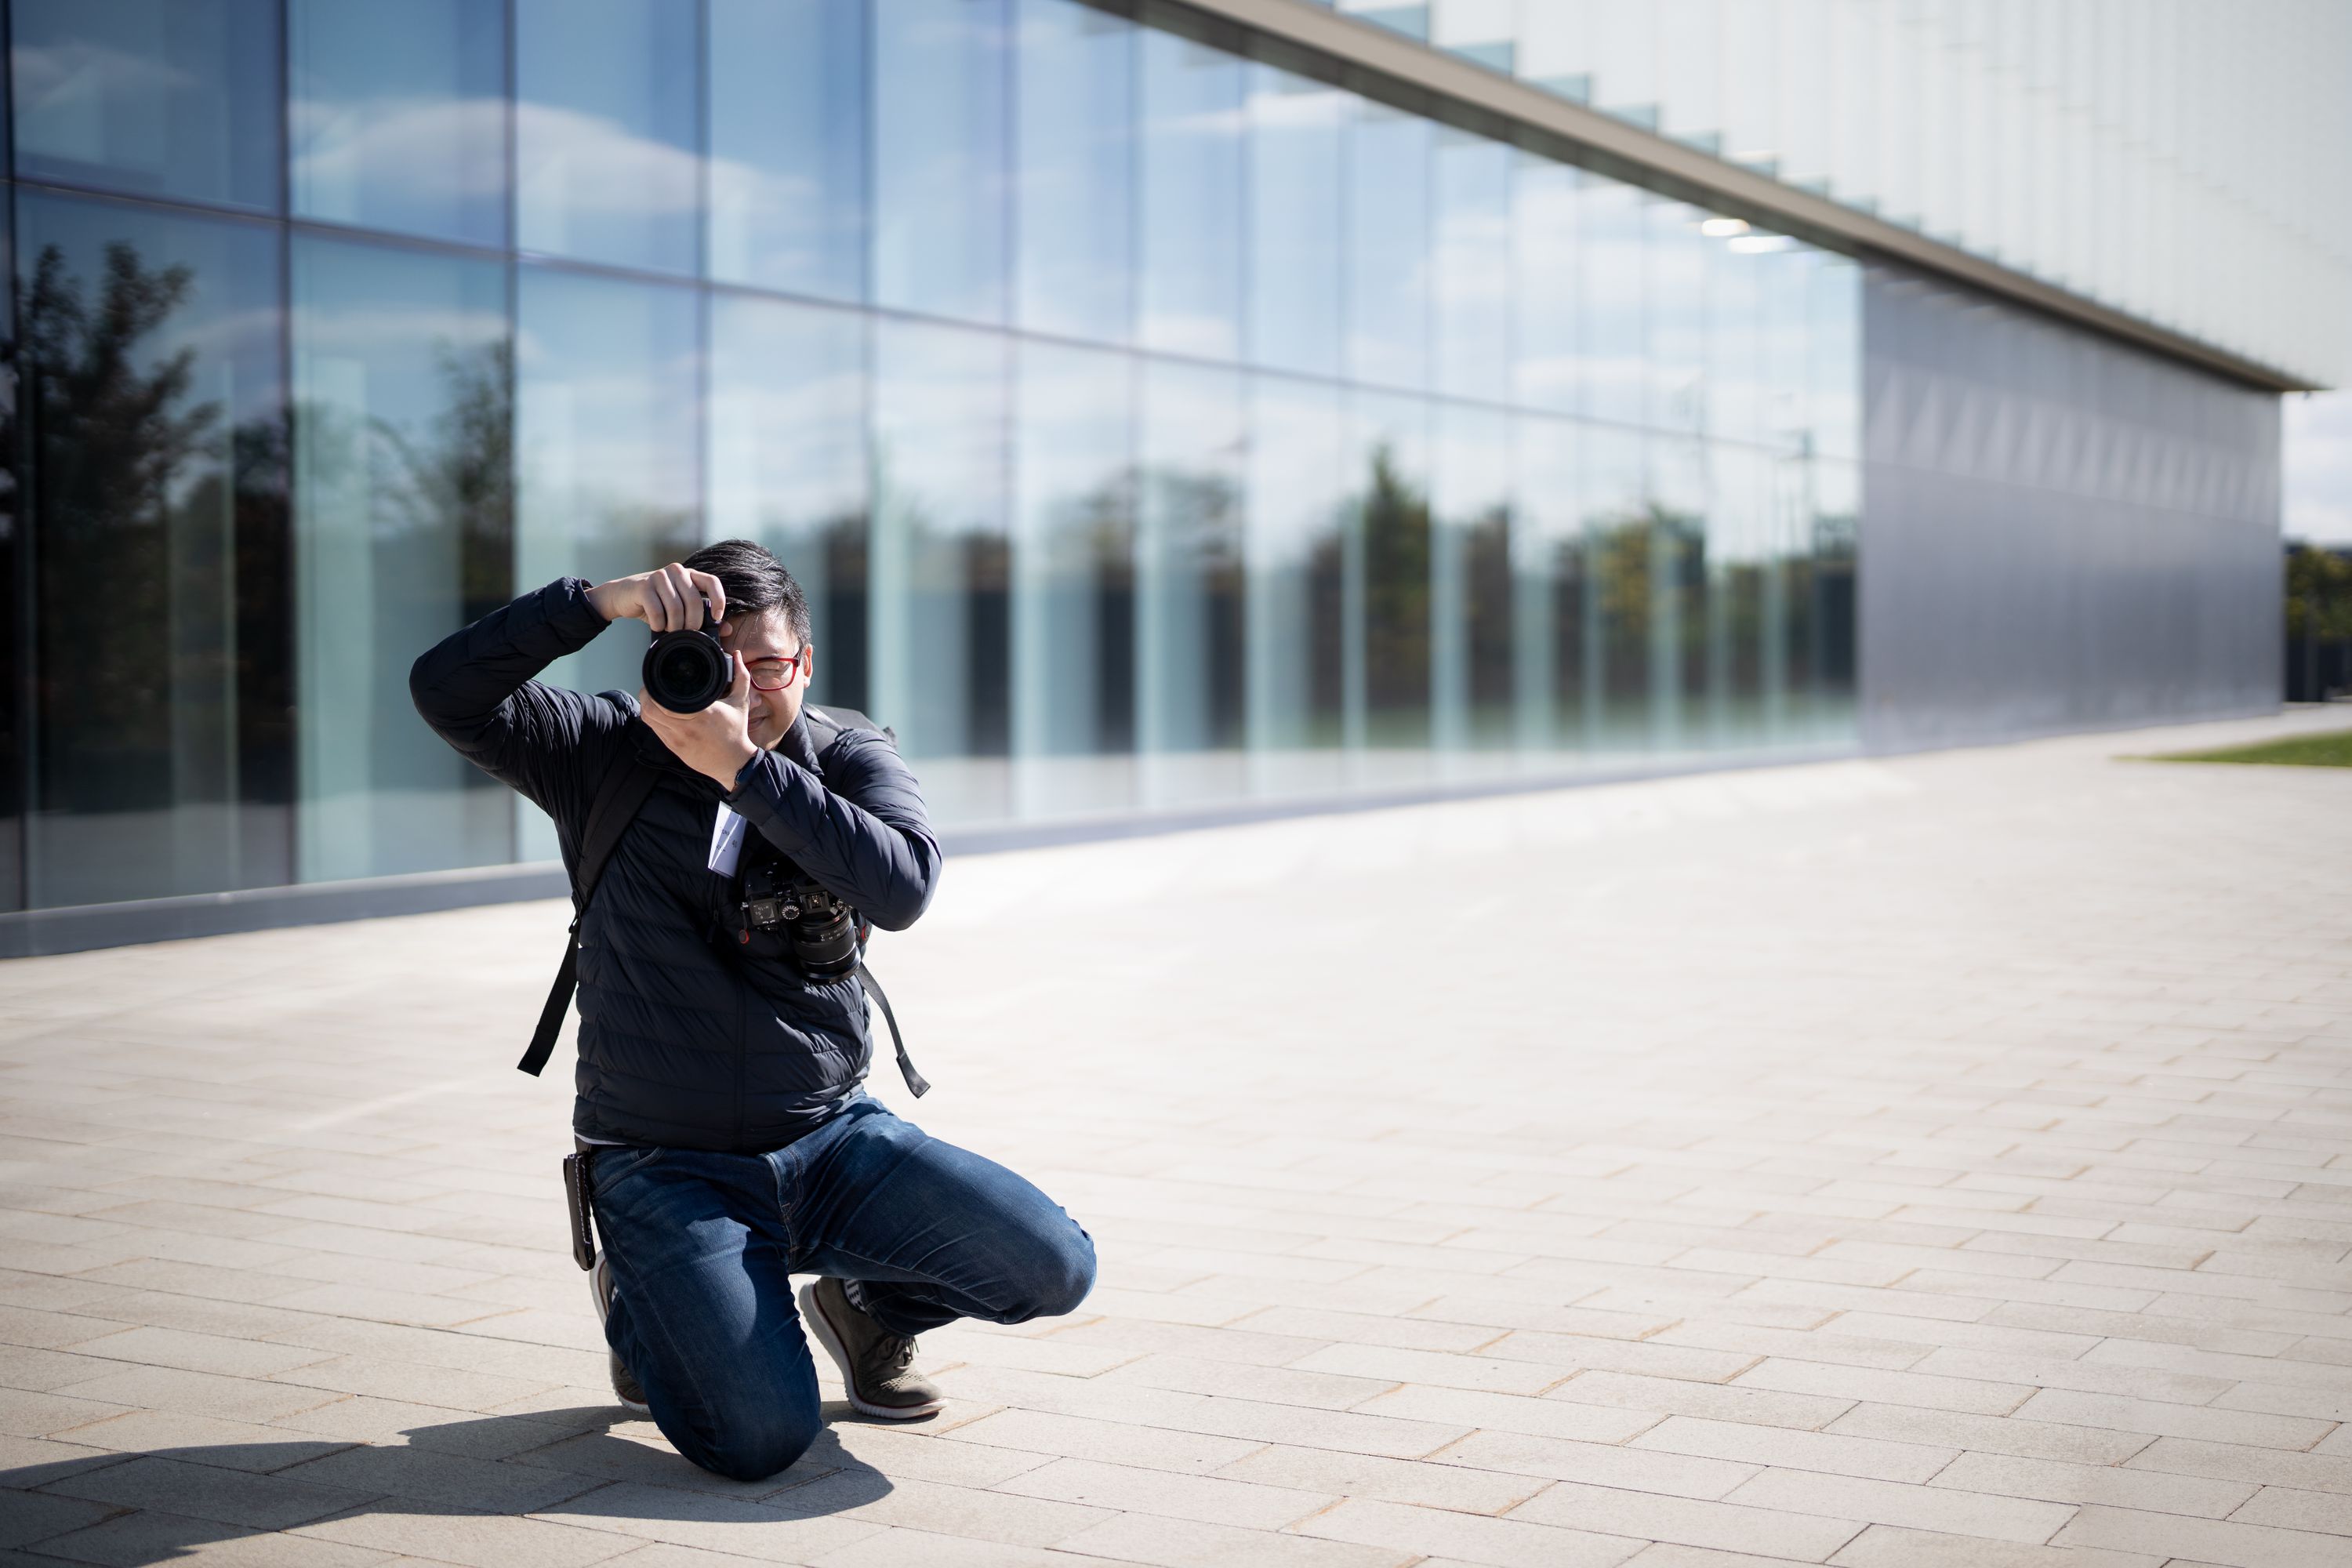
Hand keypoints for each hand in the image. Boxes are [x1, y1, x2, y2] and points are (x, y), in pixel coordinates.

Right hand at [587, 563, 726, 631]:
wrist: (623, 596)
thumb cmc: (655, 603)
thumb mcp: (680, 609)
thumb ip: (703, 616)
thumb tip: (727, 629)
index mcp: (689, 574)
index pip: (712, 582)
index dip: (719, 600)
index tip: (716, 618)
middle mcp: (676, 571)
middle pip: (694, 601)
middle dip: (692, 623)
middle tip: (686, 633)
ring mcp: (659, 576)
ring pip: (676, 608)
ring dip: (673, 626)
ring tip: (669, 630)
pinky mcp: (643, 586)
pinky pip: (657, 611)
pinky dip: (658, 624)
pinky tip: (656, 626)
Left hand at [639, 654, 760, 787]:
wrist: (734, 763)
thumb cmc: (736, 732)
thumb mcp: (741, 702)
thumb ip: (740, 677)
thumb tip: (738, 656)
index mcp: (702, 713)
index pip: (666, 700)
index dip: (654, 689)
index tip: (656, 679)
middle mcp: (687, 727)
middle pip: (651, 709)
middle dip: (646, 695)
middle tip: (649, 686)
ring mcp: (678, 739)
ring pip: (649, 720)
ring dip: (646, 707)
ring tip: (650, 698)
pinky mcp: (674, 748)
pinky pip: (655, 731)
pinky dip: (652, 719)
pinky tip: (656, 713)